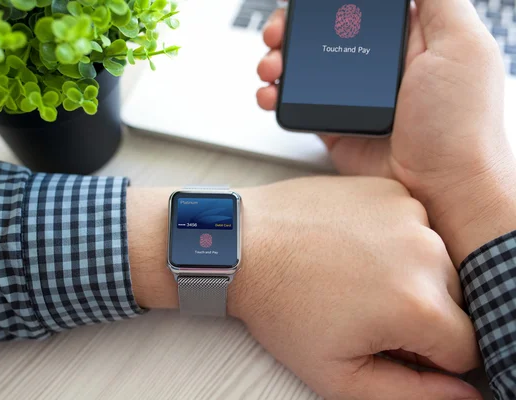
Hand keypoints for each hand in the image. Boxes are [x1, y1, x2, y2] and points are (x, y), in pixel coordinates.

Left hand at [226, 177, 480, 399]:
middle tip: (361, 309)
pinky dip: (393, 241)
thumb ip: (410, 395)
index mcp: (417, 304)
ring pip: (435, 264)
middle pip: (453, 304)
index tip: (386, 342)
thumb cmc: (278, 303)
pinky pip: (414, 228)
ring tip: (352, 276)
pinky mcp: (390, 191)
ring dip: (408, 276)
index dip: (427, 357)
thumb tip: (463, 395)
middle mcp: (423, 251)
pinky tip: (352, 247)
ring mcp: (408, 213)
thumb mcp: (338, 375)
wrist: (243, 244)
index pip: (464, 349)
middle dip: (418, 315)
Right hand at [257, 0, 515, 262]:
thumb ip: (436, 2)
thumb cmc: (460, 124)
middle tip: (277, 33)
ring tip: (270, 67)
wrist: (441, 189)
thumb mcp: (460, 46)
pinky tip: (271, 94)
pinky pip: (298, 103)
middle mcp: (378, 64)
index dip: (327, 4)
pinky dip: (276, 96)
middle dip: (292, 28)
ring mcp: (354, 95)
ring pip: (304, 65)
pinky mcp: (335, 124)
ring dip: (278, 59)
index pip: (357, 9)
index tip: (302, 4)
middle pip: (323, 32)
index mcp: (407, 37)